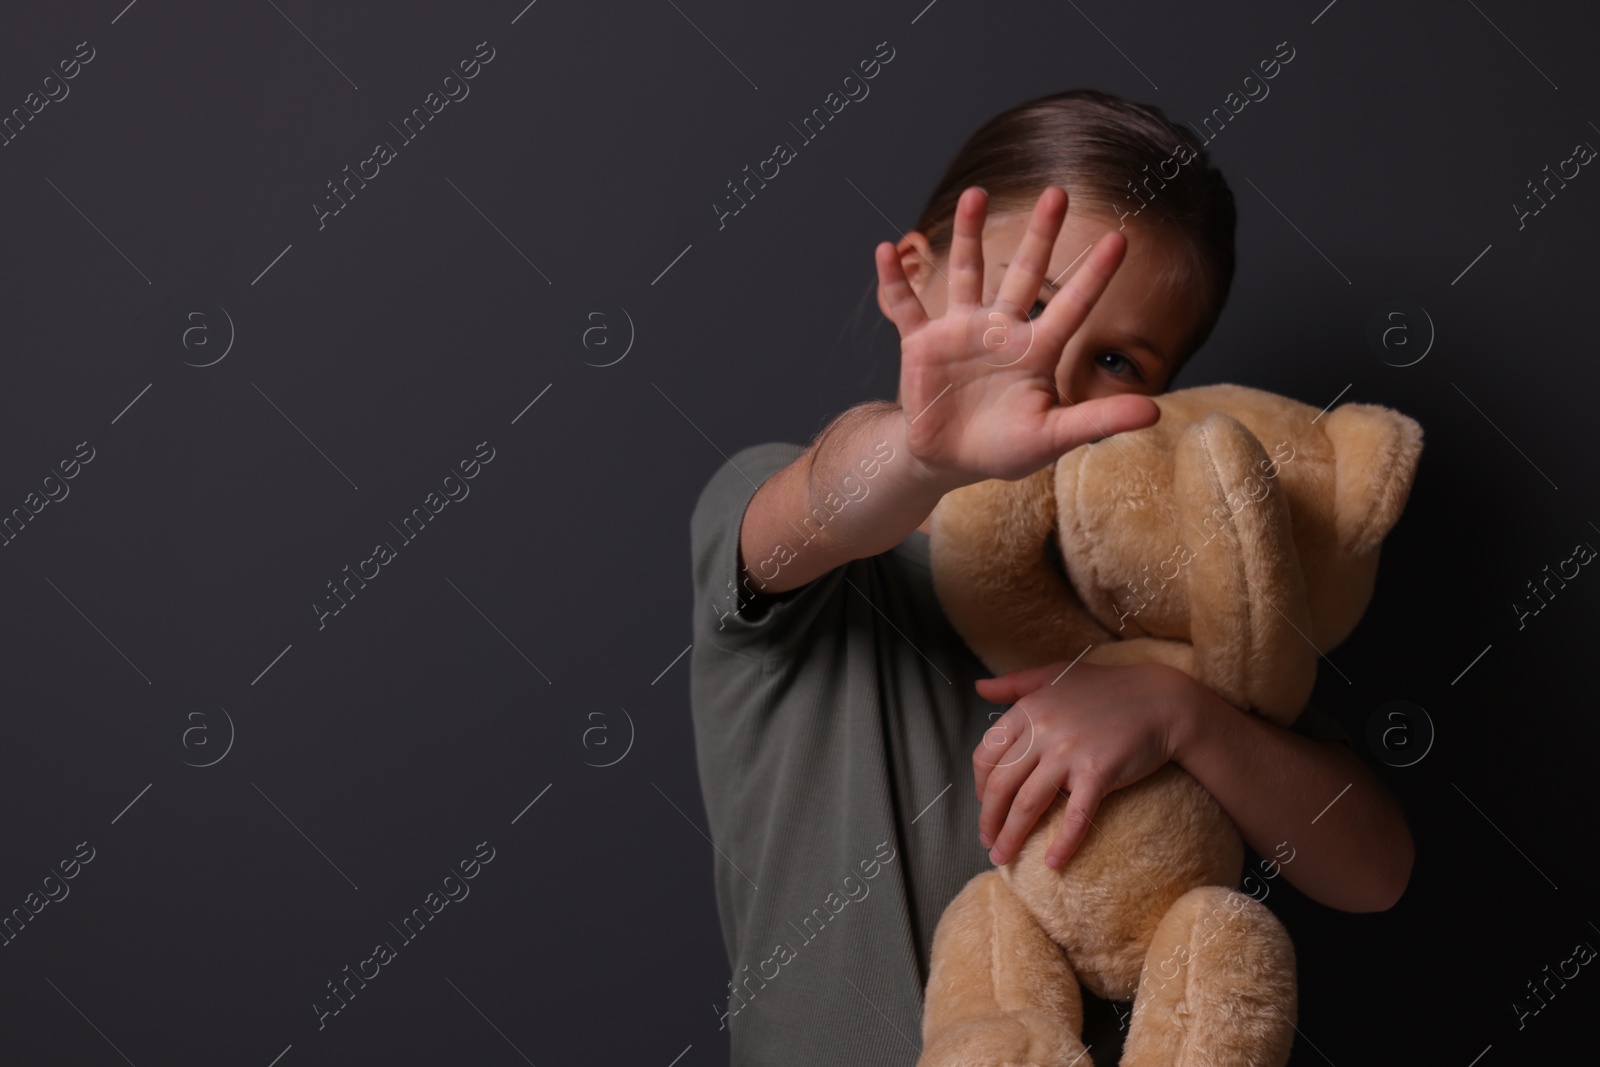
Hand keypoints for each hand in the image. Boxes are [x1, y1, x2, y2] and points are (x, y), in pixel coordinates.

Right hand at [874, 185, 1160, 488]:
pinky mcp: (922, 345)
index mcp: (1036, 351)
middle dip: (1040, 235)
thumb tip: (1154, 411)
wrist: (948, 461)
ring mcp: (961, 333)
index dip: (1095, 275)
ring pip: (968, 274)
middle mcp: (1001, 330)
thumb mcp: (1053, 437)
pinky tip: (886, 250)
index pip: (1072, 305)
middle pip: (1025, 273)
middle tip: (1057, 193)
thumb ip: (1098, 420)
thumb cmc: (1005, 448)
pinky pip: (906, 307)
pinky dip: (894, 281)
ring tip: (975, 195)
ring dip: (968, 235)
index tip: (1119, 239)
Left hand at [972, 659, 1197, 868]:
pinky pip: (1075, 816)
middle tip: (987, 841)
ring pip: (1028, 804)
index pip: (986, 755)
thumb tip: (980, 687)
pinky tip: (1052, 862)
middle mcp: (1043, 731)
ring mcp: (1069, 753)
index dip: (979, 786)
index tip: (985, 805)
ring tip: (1003, 857)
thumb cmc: (1107, 688)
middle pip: (1000, 785)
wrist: (1161, 700)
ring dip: (1011, 836)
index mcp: (1028, 709)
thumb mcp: (1055, 674)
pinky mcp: (1098, 773)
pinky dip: (1062, 844)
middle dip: (989, 819)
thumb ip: (1014, 683)